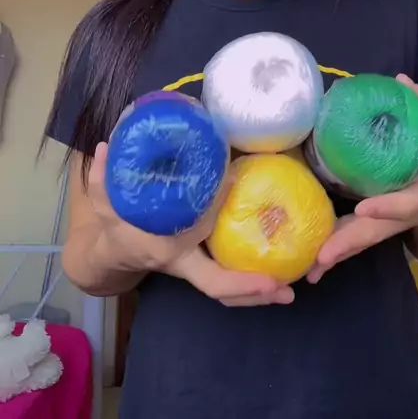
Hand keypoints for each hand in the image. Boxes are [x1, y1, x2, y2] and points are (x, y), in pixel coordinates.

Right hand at [90, 143, 293, 305]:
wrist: (113, 257)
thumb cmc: (115, 229)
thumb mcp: (104, 205)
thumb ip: (101, 179)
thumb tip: (103, 147)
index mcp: (167, 250)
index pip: (198, 246)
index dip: (225, 246)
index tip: (256, 249)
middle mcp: (184, 264)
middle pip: (220, 288)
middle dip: (252, 291)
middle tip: (286, 289)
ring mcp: (193, 268)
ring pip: (226, 293)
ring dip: (257, 294)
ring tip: (290, 291)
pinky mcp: (201, 264)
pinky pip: (226, 282)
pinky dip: (250, 282)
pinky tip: (279, 271)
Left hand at [307, 75, 417, 282]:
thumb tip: (402, 81)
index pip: (407, 205)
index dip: (388, 208)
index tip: (365, 209)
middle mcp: (405, 216)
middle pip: (377, 233)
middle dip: (350, 244)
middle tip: (323, 256)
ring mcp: (389, 224)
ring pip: (362, 241)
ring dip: (337, 255)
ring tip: (311, 269)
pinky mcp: (375, 226)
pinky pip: (355, 239)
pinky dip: (335, 251)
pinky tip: (312, 263)